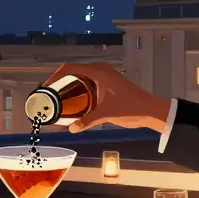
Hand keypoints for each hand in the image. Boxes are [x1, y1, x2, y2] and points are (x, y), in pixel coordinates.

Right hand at [42, 62, 170, 132]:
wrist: (152, 110)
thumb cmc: (131, 108)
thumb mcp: (106, 114)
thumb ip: (87, 121)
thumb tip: (71, 129)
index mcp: (98, 72)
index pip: (69, 68)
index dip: (54, 76)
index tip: (46, 87)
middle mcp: (101, 70)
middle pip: (73, 70)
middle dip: (60, 80)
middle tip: (50, 93)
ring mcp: (106, 74)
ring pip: (81, 74)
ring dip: (69, 82)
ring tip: (59, 95)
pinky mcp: (109, 81)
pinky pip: (88, 78)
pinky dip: (79, 84)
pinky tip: (75, 97)